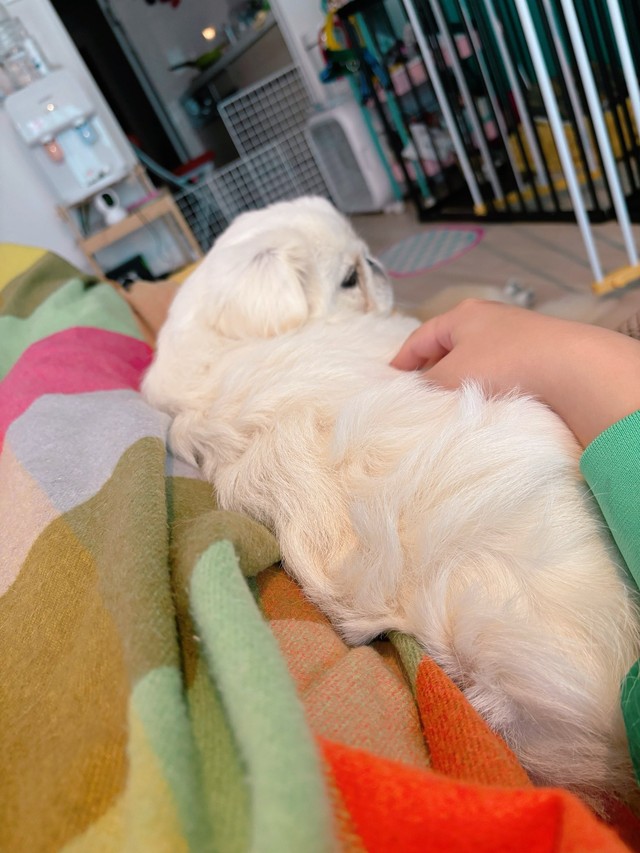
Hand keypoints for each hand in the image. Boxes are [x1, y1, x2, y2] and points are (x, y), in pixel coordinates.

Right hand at [391, 299, 639, 447]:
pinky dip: (485, 385)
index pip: (420, 338)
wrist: (569, 366)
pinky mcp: (536, 353)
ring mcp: (514, 334)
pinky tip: (484, 402)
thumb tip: (411, 394)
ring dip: (459, 381)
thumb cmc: (503, 363)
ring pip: (474, 360)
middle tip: (417, 396)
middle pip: (448, 347)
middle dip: (431, 371)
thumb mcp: (452, 376)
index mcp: (461, 315)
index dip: (401, 361)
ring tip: (449, 404)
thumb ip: (425, 385)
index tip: (389, 382)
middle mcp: (488, 318)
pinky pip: (498, 369)